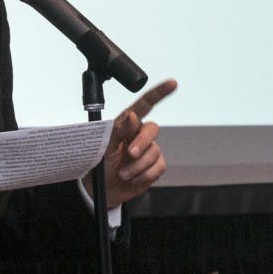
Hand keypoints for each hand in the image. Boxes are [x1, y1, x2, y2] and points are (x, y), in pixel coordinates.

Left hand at [91, 79, 176, 207]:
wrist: (101, 189)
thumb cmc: (100, 163)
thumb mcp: (105, 145)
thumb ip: (119, 129)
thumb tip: (132, 116)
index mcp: (128, 124)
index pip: (145, 104)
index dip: (159, 93)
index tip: (172, 84)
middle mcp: (140, 135)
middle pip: (152, 130)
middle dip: (142, 143)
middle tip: (130, 154)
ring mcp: (148, 151)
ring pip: (154, 152)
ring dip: (137, 166)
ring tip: (123, 173)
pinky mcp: (154, 167)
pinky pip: (158, 167)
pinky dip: (144, 175)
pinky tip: (132, 178)